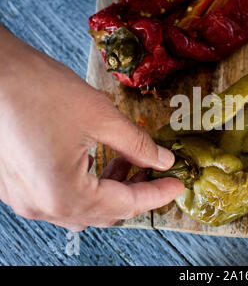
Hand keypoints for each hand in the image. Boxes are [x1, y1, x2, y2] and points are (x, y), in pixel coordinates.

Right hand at [0, 27, 183, 230]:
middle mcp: (41, 206)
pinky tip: (99, 161)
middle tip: (157, 173)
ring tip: (130, 162)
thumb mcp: (101, 116)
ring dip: (111, 189)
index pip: (126, 204)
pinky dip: (87, 185)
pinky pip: (60, 197)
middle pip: (104, 212)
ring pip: (83, 207)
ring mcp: (24, 198)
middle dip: (135, 193)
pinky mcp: (15, 185)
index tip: (177, 183)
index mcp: (64, 194)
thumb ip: (138, 145)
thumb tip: (162, 160)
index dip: (158, 194)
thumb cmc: (36, 89)